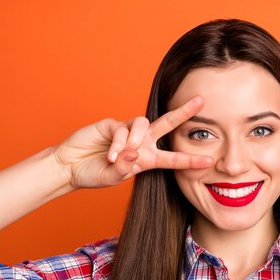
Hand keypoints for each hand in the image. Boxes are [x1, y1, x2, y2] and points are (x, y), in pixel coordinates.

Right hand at [53, 96, 212, 188]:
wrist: (70, 167)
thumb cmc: (94, 173)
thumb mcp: (112, 178)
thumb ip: (125, 168)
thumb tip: (133, 152)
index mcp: (148, 158)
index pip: (173, 158)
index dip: (190, 160)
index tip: (209, 161)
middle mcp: (142, 142)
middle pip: (167, 124)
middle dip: (184, 112)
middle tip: (201, 101)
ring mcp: (128, 131)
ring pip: (143, 124)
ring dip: (134, 140)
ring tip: (119, 156)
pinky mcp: (112, 124)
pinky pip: (121, 129)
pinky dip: (117, 144)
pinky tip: (110, 155)